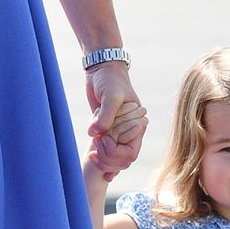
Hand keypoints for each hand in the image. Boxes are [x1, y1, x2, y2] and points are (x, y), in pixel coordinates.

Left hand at [84, 62, 145, 176]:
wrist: (100, 70)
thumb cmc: (110, 80)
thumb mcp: (111, 96)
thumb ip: (106, 116)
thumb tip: (94, 134)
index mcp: (137, 124)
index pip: (130, 152)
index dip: (115, 152)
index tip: (101, 140)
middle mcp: (129, 130)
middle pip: (122, 158)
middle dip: (108, 157)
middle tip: (94, 147)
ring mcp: (117, 130)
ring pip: (113, 156)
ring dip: (103, 157)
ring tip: (92, 149)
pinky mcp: (106, 128)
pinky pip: (105, 148)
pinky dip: (99, 153)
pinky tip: (92, 150)